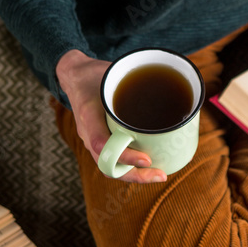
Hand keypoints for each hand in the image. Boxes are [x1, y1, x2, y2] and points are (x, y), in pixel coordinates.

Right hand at [55, 50, 166, 182]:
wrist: (74, 77)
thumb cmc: (95, 74)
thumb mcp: (113, 71)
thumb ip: (138, 78)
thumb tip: (173, 77)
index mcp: (89, 113)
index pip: (102, 143)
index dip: (124, 156)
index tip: (147, 159)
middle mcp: (87, 132)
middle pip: (108, 165)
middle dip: (135, 175)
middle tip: (161, 175)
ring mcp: (91, 140)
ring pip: (110, 168)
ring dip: (134, 175)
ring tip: (158, 175)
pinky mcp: (98, 142)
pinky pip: (111, 161)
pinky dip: (129, 168)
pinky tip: (149, 166)